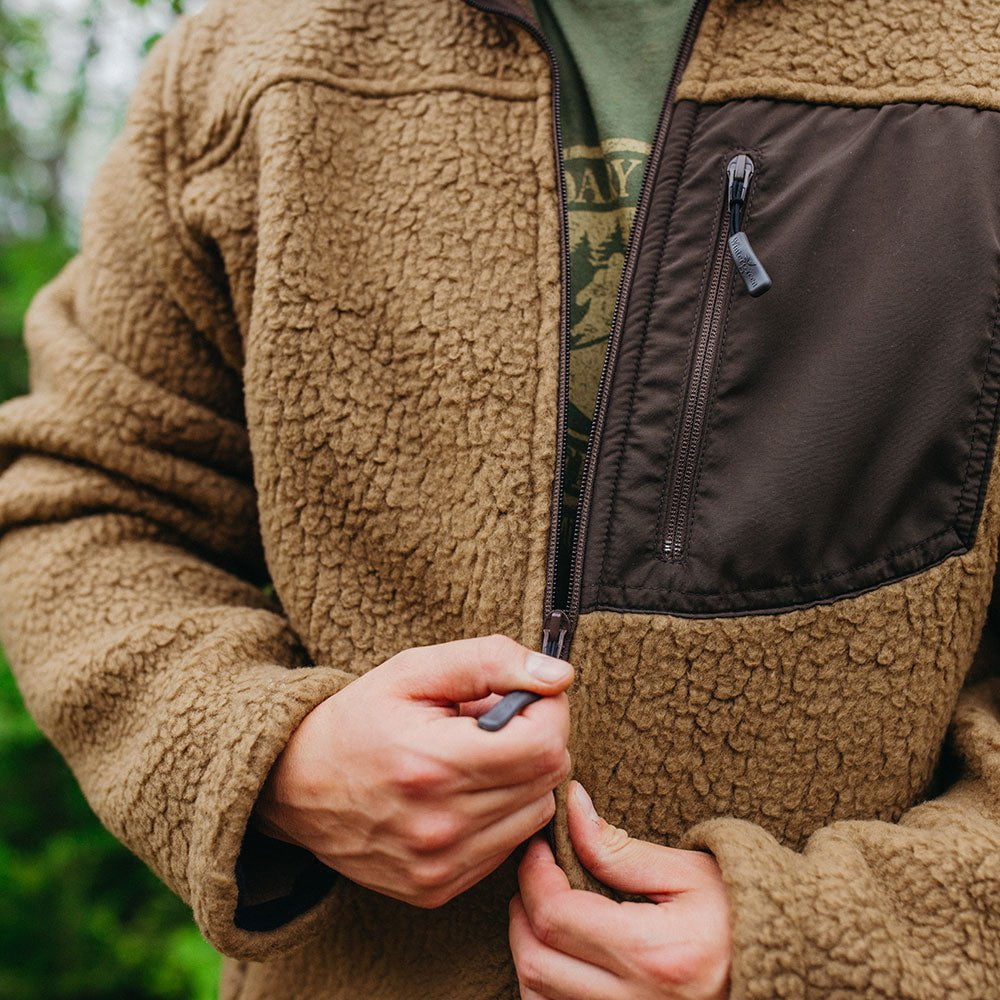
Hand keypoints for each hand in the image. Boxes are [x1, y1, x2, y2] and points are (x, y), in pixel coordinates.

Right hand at [252, 634, 573, 907]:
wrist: (292, 785)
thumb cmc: (358, 719)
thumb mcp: (414, 670)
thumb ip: (490, 662)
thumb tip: (559, 675)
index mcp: (432, 765)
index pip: (545, 744)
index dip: (548, 710)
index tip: (526, 694)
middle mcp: (439, 826)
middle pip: (547, 779)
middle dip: (535, 738)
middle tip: (492, 721)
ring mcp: (438, 867)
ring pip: (535, 813)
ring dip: (521, 778)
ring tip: (474, 756)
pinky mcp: (436, 889)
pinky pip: (507, 845)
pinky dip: (501, 813)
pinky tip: (463, 791)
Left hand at [509, 781, 730, 998]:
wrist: (791, 964)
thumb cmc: (743, 912)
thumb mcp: (688, 871)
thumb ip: (620, 847)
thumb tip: (572, 809)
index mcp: (654, 954)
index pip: (555, 915)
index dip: (532, 875)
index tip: (538, 848)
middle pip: (536, 961)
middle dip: (522, 911)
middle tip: (535, 875)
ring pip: (538, 997)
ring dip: (530, 950)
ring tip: (545, 912)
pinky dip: (546, 987)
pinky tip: (561, 954)